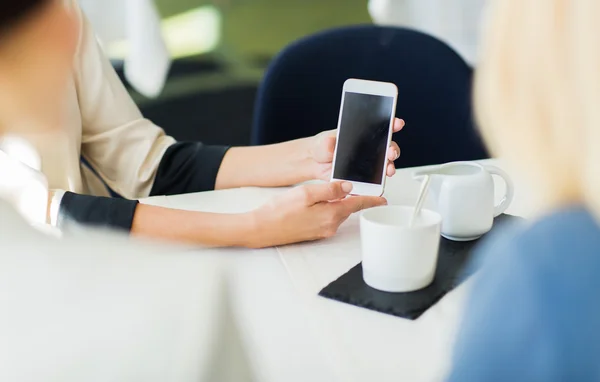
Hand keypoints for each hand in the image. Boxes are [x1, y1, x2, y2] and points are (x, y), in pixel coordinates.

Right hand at [246, 182, 385, 247]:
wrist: (261, 229)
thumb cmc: (279, 211)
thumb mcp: (306, 193)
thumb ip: (330, 189)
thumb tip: (348, 186)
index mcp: (331, 214)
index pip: (358, 204)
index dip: (371, 200)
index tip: (383, 199)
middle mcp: (330, 226)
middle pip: (348, 208)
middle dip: (353, 197)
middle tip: (354, 185)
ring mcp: (322, 231)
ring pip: (337, 213)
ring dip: (338, 203)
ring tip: (331, 190)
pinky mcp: (314, 233)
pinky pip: (328, 218)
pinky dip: (329, 209)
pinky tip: (318, 202)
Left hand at [309, 118, 404, 180]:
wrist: (316, 164)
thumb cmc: (322, 147)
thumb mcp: (324, 142)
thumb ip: (328, 142)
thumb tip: (331, 143)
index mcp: (362, 135)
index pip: (381, 127)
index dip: (391, 124)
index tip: (397, 123)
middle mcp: (369, 149)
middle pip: (388, 147)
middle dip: (393, 150)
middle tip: (391, 153)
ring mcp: (368, 163)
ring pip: (385, 164)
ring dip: (390, 167)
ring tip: (388, 170)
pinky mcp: (364, 177)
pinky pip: (374, 181)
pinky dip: (378, 183)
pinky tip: (377, 184)